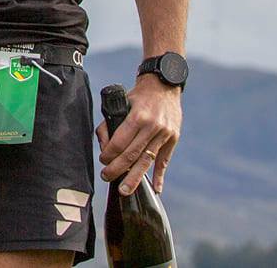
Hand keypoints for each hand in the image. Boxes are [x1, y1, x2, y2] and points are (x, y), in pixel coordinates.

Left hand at [97, 76, 180, 194]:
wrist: (164, 86)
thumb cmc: (138, 96)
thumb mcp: (122, 103)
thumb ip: (111, 124)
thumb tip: (105, 145)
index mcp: (138, 116)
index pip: (120, 142)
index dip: (109, 154)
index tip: (103, 161)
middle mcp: (152, 127)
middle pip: (133, 154)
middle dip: (118, 169)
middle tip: (107, 178)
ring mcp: (165, 134)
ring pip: (147, 160)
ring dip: (135, 177)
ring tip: (125, 190)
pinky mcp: (173, 139)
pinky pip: (165, 160)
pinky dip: (160, 175)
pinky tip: (156, 188)